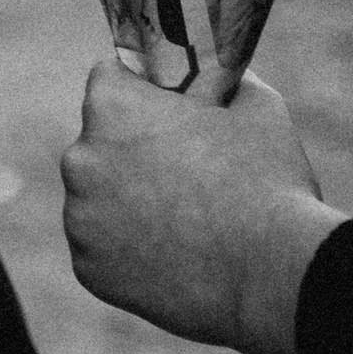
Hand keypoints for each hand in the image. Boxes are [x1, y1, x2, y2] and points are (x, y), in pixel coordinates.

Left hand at [59, 60, 338, 353]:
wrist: (272, 276)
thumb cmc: (266, 182)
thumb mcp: (255, 104)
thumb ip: (220, 81)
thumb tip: (215, 77)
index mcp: (112, 105)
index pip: (112, 80)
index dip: (145, 93)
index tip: (171, 113)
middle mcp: (81, 157)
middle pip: (102, 143)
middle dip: (134, 152)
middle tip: (185, 174)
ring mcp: (80, 218)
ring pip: (99, 198)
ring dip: (128, 204)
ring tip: (185, 223)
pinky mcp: (89, 268)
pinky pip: (102, 249)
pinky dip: (128, 252)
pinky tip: (172, 257)